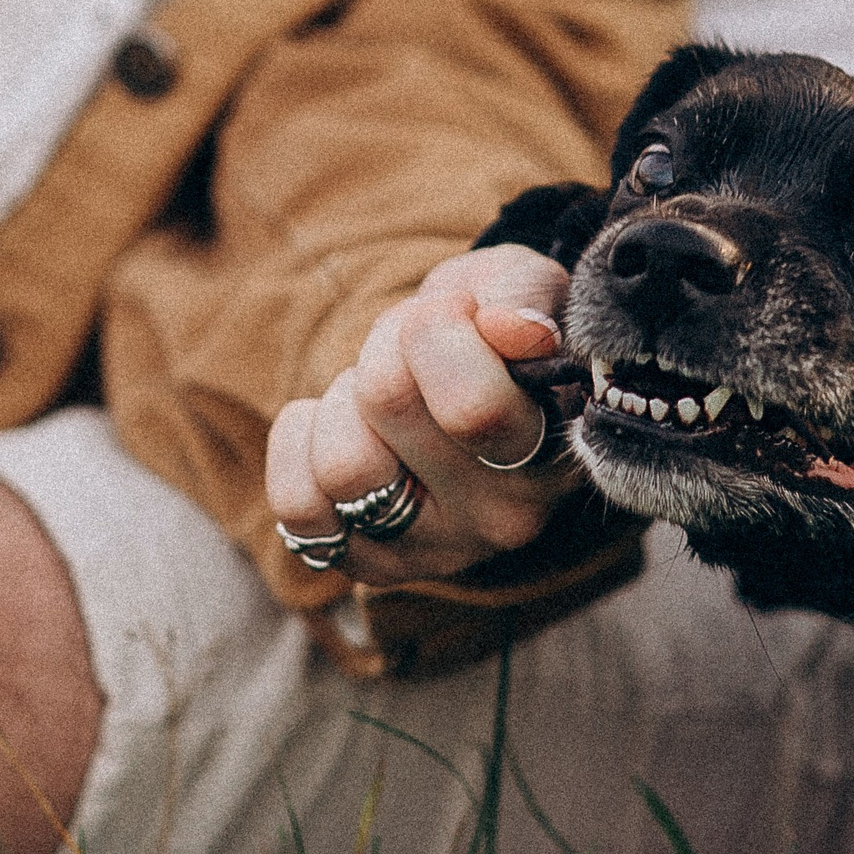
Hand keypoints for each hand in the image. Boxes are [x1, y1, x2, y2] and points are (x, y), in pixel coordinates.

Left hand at [265, 244, 576, 587]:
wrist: (472, 377)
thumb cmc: (498, 325)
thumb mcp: (523, 287)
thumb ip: (523, 299)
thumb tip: (508, 328)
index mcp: (555, 452)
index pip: (473, 409)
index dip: (438, 331)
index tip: (457, 307)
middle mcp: (506, 517)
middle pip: (389, 405)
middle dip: (386, 347)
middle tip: (410, 345)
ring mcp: (438, 550)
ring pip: (342, 466)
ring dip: (345, 404)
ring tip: (379, 398)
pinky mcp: (374, 565)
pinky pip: (297, 507)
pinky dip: (302, 446)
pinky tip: (339, 430)